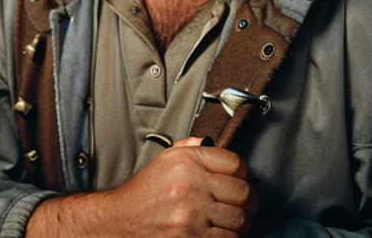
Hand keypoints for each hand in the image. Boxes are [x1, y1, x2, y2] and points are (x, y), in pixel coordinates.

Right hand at [26, 140, 256, 236]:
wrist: (122, 220)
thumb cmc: (144, 191)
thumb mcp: (165, 158)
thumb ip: (190, 147)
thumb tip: (211, 143)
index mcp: (187, 161)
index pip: (235, 163)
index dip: (242, 172)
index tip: (241, 177)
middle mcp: (191, 185)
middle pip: (242, 192)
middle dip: (248, 199)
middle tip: (247, 202)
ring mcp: (191, 214)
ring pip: (238, 218)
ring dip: (242, 220)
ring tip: (238, 218)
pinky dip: (231, 237)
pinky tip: (225, 231)